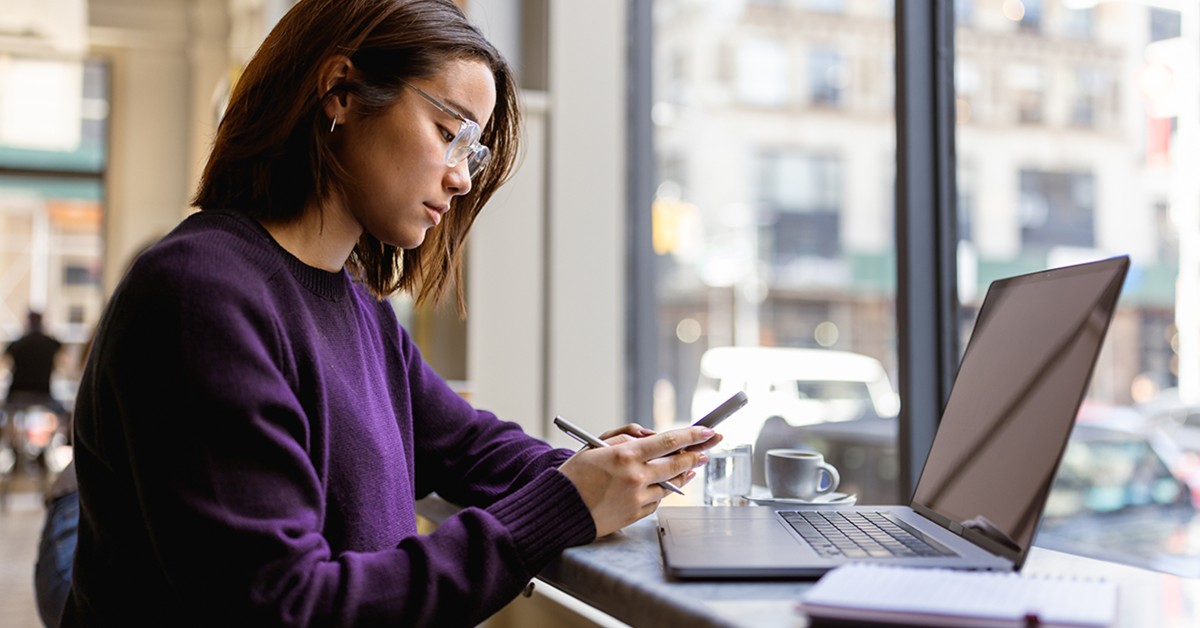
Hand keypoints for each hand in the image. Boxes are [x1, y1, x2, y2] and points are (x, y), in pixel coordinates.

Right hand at [558, 426, 721, 537]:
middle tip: (707, 450)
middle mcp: (635, 477)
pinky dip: (661, 491)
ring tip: (690, 468)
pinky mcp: (634, 515)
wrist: (559, 509)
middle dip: (696, 456)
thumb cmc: (575, 474)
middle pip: (677, 464)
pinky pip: (656, 501)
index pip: (669, 441)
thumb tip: (651, 435)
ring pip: (670, 484)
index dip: (692, 435)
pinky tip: (664, 484)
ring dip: (682, 475)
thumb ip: (626, 435)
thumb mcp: (596, 444)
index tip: (708, 432)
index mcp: (625, 455)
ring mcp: (637, 498)